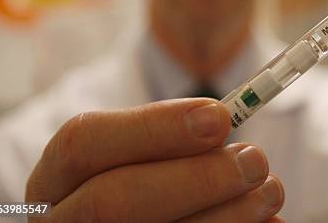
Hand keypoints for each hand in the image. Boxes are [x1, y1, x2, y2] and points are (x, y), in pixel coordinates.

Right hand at [26, 99, 284, 221]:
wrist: (141, 220)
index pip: (82, 144)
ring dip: (226, 215)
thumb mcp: (142, 157)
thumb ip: (171, 139)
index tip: (220, 116)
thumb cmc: (147, 184)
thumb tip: (224, 119)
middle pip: (112, 200)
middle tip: (256, 160)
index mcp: (57, 181)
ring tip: (270, 190)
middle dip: (194, 178)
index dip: (153, 126)